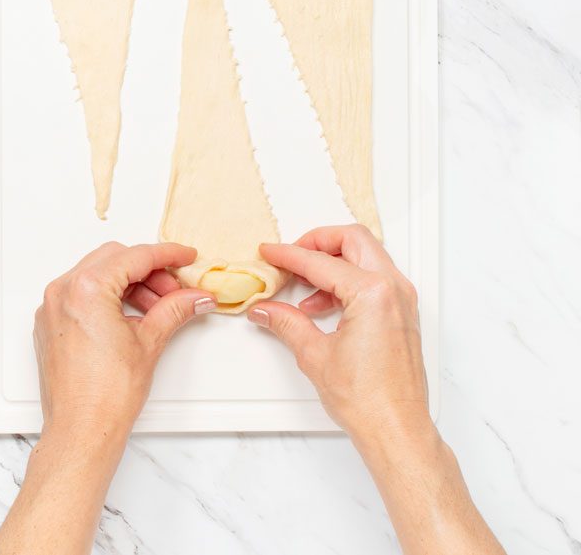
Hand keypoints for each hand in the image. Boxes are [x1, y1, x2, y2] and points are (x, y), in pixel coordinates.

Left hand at [34, 241, 214, 438]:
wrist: (81, 431)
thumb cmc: (106, 396)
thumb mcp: (149, 343)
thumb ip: (174, 310)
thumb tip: (194, 296)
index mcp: (85, 289)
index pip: (134, 256)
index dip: (166, 255)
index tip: (185, 256)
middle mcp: (62, 292)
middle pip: (113, 259)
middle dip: (148, 270)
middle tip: (176, 290)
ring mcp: (51, 308)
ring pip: (95, 275)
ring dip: (128, 283)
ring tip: (157, 308)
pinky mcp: (50, 324)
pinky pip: (80, 294)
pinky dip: (107, 297)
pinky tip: (131, 317)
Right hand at [252, 225, 429, 441]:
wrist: (396, 429)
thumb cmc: (367, 399)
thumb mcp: (314, 354)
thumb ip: (286, 322)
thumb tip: (265, 309)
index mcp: (373, 294)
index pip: (321, 262)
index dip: (288, 255)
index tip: (270, 252)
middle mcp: (393, 290)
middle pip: (354, 240)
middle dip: (318, 242)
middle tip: (291, 256)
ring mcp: (402, 301)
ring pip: (366, 256)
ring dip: (333, 262)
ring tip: (303, 288)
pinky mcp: (402, 315)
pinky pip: (375, 279)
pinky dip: (347, 280)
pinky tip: (322, 306)